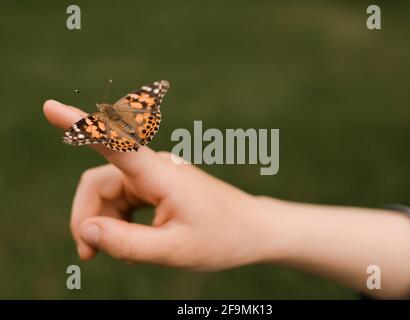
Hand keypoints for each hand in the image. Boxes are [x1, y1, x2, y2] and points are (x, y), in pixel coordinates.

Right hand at [43, 100, 269, 270]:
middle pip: (98, 184)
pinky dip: (120, 222)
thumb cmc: (222, 239)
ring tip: (121, 256)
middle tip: (89, 257)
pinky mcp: (158, 186)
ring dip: (105, 225)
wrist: (253, 230)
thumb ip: (126, 244)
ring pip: (109, 194)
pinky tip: (131, 245)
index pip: (114, 145)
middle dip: (88, 219)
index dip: (81, 126)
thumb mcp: (173, 250)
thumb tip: (86, 231)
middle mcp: (154, 168)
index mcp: (160, 175)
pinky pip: (124, 199)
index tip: (50, 108)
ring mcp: (156, 176)